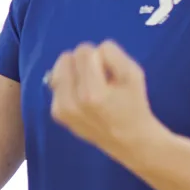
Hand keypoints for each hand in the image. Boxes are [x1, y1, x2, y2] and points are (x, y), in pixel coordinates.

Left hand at [46, 41, 159, 155]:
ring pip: (58, 68)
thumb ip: (113, 55)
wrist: (127, 139)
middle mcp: (71, 102)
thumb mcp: (133, 74)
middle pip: (66, 57)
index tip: (109, 71)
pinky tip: (83, 97)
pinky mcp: (56, 112)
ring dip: (73, 72)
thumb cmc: (133, 103)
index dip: (99, 56)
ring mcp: (60, 109)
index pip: (84, 51)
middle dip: (83, 62)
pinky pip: (57, 83)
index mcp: (92, 93)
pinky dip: (69, 85)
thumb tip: (92, 50)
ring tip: (90, 87)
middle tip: (99, 78)